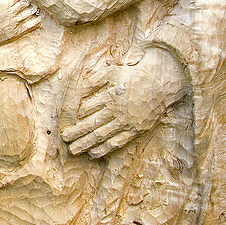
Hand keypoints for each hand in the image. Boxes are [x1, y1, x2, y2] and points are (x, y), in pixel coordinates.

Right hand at [0, 0, 40, 50]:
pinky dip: (35, 22)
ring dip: (33, 8)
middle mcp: (9, 14)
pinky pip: (28, 27)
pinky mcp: (12, 34)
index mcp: (2, 4)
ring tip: (35, 5)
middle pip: (25, 3)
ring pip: (29, 14)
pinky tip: (38, 18)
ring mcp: (12, 25)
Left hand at [60, 46, 188, 158]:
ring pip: (102, 135)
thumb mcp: (112, 71)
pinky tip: (93, 153)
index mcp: (110, 95)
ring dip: (86, 143)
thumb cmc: (133, 75)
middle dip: (76, 133)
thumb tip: (79, 88)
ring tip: (74, 150)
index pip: (87, 109)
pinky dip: (105, 149)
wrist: (161, 82)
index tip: (66, 122)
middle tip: (64, 139)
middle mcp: (117, 110)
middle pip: (92, 124)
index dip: (75, 117)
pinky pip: (118, 142)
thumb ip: (94, 80)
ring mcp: (127, 121)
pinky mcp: (136, 129)